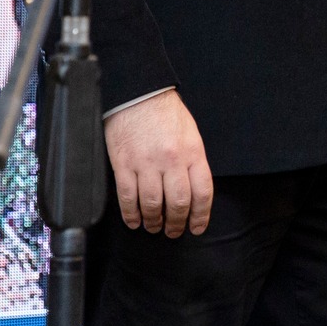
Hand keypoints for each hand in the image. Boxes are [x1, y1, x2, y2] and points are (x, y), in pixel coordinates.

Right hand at [103, 89, 213, 237]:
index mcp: (192, 152)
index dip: (201, 215)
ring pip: (152, 203)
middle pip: (179, 202)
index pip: (202, 192)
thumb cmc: (165, 113)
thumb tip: (193, 191)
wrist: (139, 94)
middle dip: (176, 222)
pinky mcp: (124, 164)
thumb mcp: (190, 134)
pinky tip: (134, 221)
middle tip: (173, 231)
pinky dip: (131, 214)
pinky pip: (128, 197)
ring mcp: (146, 163)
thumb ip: (193, 161)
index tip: (197, 227)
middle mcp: (172, 160)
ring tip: (154, 227)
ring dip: (154, 221)